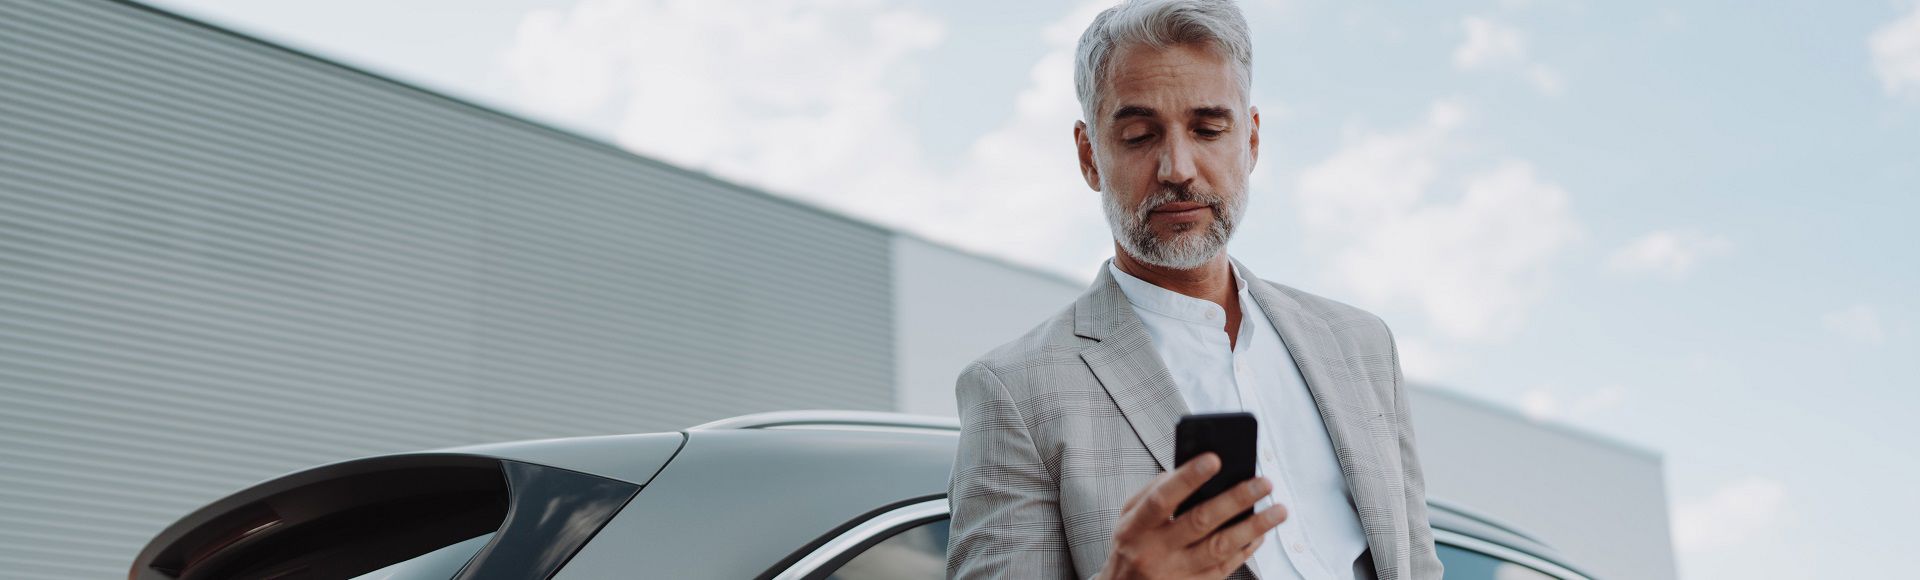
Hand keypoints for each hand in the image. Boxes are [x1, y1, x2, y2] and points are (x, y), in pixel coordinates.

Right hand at [1093, 453, 1287, 579]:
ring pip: (1221, 548)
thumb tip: (1188, 471)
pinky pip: (1227, 567)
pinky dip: (1248, 548)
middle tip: (1263, 482)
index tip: (1215, 459)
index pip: (1162, 499)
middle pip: (1200, 522)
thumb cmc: (1132, 544)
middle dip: (1235, 500)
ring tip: (1278, 510)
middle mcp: (1155, 552)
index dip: (1188, 478)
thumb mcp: (1129, 516)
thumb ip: (1153, 492)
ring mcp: (1176, 573)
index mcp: (1135, 528)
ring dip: (1254, 527)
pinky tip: (1262, 532)